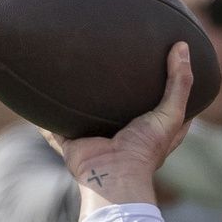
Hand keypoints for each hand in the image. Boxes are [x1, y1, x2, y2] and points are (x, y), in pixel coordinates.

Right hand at [41, 41, 193, 218]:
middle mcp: (124, 133)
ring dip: (81, 100)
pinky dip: (47, 117)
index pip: (163, 105)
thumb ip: (180, 83)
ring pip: (87, 114)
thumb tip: (182, 46)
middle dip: (117, 90)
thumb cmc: (145, 148)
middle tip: (112, 60)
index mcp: (151, 130)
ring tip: (74, 71)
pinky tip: (39, 98)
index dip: (164, 86)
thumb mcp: (171, 113)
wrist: (112, 175)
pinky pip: (55, 127)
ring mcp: (97, 137)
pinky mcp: (73, 141)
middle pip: (122, 107)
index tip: (163, 62)